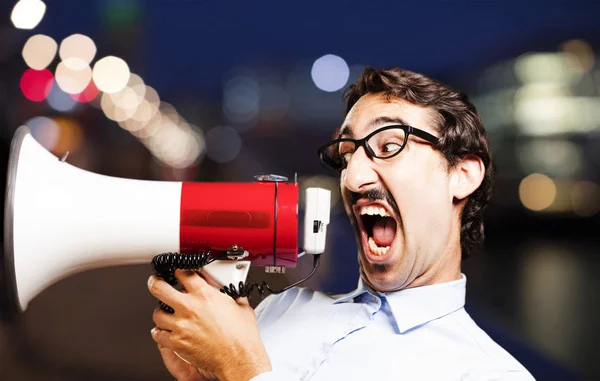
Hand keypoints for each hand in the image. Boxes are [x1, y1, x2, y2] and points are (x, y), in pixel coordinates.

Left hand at [148, 270, 271, 380]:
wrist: (239, 358)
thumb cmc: (242, 336)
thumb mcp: (240, 305)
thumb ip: (231, 293)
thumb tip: (230, 289)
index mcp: (205, 294)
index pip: (183, 273)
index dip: (177, 269)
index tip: (176, 271)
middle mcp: (190, 307)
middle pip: (159, 288)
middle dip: (155, 283)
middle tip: (155, 282)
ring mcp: (181, 325)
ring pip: (156, 313)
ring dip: (160, 313)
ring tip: (165, 313)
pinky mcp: (177, 342)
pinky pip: (158, 334)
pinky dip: (160, 332)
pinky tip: (165, 331)